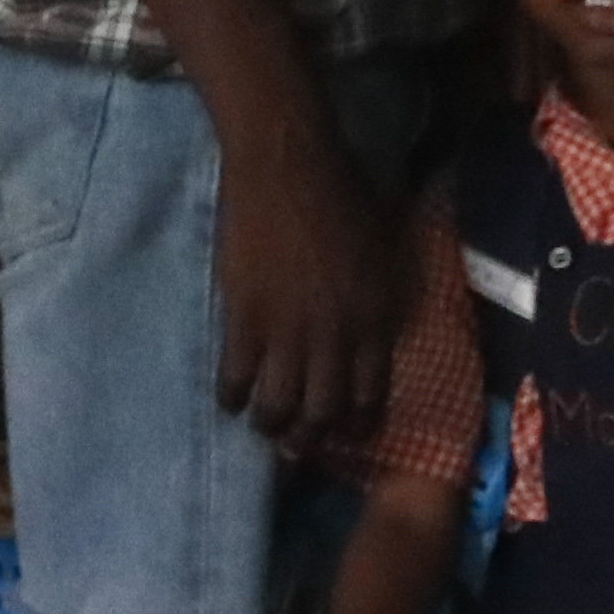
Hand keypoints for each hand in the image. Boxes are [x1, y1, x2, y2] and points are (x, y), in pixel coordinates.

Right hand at [209, 108, 400, 459]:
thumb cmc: (342, 194)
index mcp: (374, 317)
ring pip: (279, 404)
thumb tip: (375, 326)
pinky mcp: (244, 320)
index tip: (349, 433)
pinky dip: (232, 395)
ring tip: (263, 426)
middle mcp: (335, 336)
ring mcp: (287, 332)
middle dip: (312, 435)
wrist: (288, 168)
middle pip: (324, 409)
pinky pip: (237, 377)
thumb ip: (381, 293)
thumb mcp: (384, 249)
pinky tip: (229, 399)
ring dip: (271, 424)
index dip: (358, 420)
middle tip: (299, 444)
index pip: (371, 390)